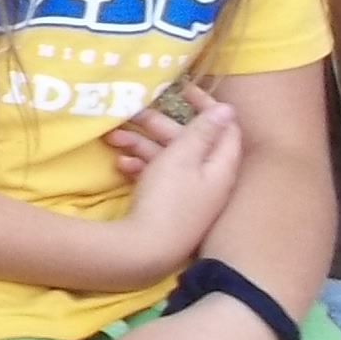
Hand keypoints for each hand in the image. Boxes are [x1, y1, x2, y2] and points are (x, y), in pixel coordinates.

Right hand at [103, 85, 242, 280]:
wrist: (148, 251)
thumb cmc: (168, 198)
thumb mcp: (182, 157)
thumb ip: (203, 131)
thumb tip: (228, 109)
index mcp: (221, 166)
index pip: (225, 128)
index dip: (207, 105)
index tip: (183, 89)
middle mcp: (211, 180)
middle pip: (190, 142)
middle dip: (159, 125)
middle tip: (133, 113)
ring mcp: (191, 195)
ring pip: (169, 159)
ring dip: (142, 145)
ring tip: (113, 138)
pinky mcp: (172, 207)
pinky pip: (160, 178)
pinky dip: (142, 168)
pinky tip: (121, 166)